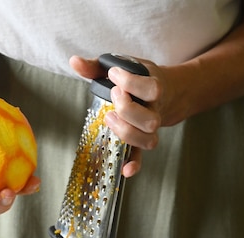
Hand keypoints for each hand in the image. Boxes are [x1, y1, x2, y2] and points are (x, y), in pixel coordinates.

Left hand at [69, 55, 164, 176]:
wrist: (168, 93)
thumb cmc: (140, 80)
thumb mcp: (123, 67)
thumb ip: (97, 66)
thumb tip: (74, 62)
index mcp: (154, 89)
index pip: (152, 89)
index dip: (131, 83)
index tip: (114, 74)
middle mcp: (156, 111)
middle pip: (149, 120)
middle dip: (127, 109)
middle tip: (113, 96)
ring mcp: (150, 129)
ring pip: (148, 139)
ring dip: (127, 132)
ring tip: (110, 118)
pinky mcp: (142, 142)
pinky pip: (142, 157)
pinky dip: (134, 164)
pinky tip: (124, 169)